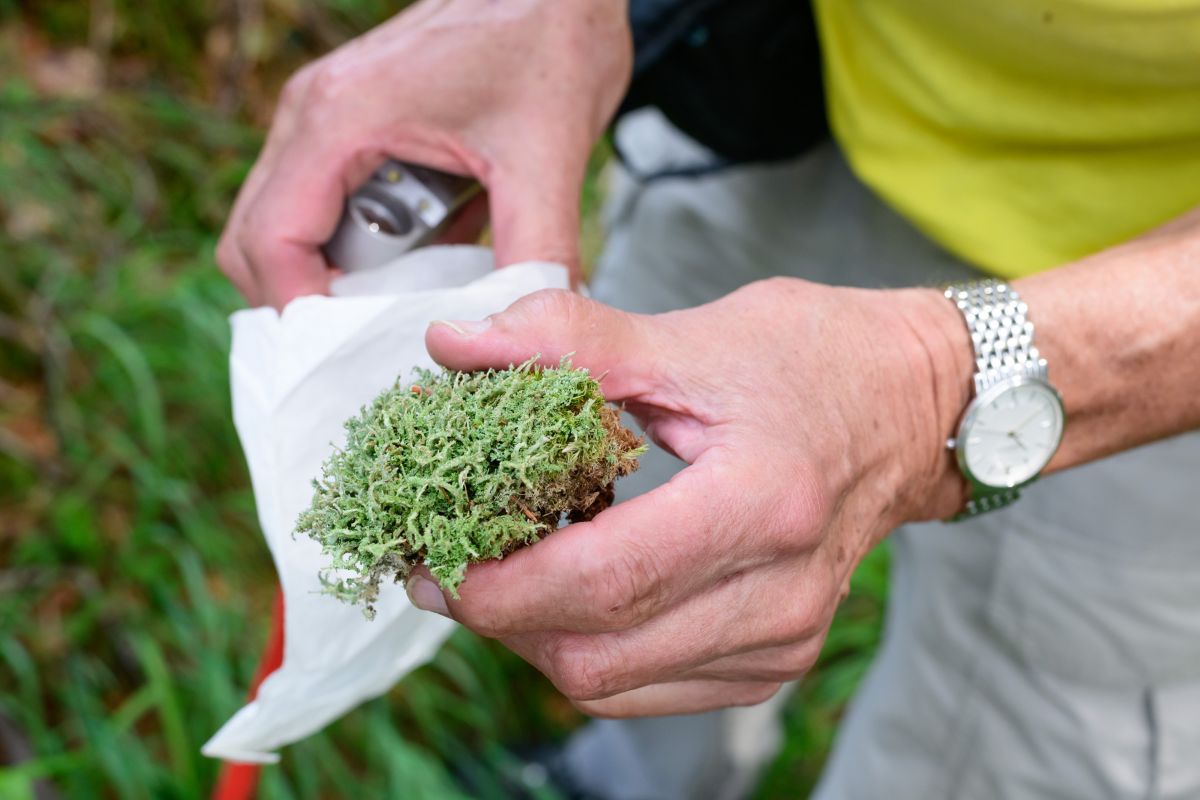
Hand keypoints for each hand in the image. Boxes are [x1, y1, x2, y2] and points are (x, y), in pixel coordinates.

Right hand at [216, 0, 630, 308]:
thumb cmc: (549, 39)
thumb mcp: (549, 157)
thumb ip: (537, 252)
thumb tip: (528, 332)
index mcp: (341, 118)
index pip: (270, 242)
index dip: (302, 316)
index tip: (353, 360)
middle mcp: (314, 115)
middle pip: (256, 241)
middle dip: (310, 303)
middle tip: (380, 341)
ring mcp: (327, 116)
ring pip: (287, 225)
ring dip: (339, 275)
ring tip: (411, 299)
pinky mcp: (355, 122)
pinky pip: (327, 204)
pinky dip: (364, 247)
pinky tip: (430, 257)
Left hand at [410, 279, 973, 716]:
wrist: (916, 407)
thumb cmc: (815, 359)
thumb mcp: (693, 336)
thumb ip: (569, 341)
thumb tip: (452, 346)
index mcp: (761, 505)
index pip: (604, 581)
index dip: (499, 584)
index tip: (429, 556)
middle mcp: (780, 594)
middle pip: (597, 654)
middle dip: (499, 618)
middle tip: (444, 561)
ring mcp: (783, 638)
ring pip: (612, 684)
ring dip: (535, 638)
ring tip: (498, 571)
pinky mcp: (776, 658)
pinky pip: (648, 686)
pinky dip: (588, 649)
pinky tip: (567, 591)